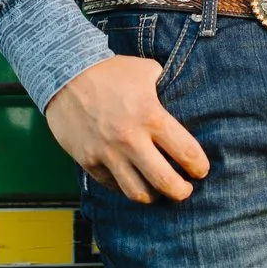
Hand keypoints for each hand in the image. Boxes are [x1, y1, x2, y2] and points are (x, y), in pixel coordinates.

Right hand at [44, 56, 210, 203]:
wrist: (65, 74)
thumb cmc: (111, 71)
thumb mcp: (147, 71)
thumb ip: (166, 89)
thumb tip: (184, 100)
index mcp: (151, 116)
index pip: (186, 152)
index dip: (199, 167)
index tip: (201, 170)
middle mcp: (131, 140)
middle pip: (165, 182)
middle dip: (181, 191)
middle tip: (185, 191)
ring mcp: (108, 153)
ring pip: (137, 192)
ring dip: (153, 196)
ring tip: (159, 192)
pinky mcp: (88, 161)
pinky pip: (112, 185)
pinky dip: (125, 187)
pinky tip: (133, 181)